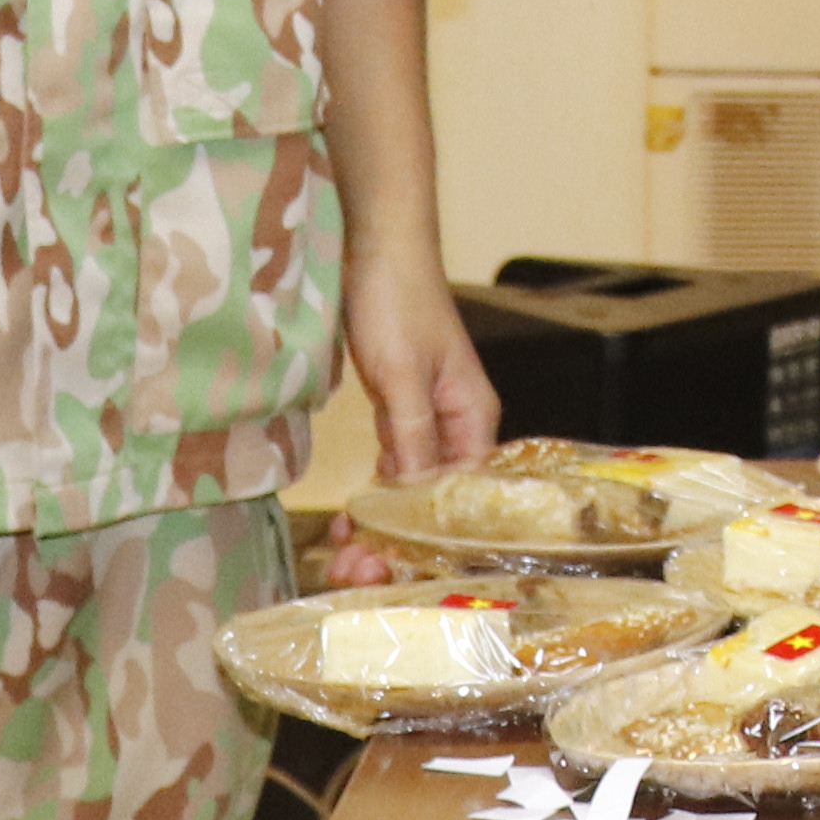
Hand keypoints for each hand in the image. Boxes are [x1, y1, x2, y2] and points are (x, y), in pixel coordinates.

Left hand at [318, 240, 502, 583]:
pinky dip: (373, 495)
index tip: (386, 573)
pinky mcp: (401, 406)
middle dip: (397, 543)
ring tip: (344, 562)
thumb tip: (414, 501)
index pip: (461, 500)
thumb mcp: (403, 376)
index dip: (426, 542)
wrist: (378, 243)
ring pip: (410, 488)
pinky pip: (393, 464)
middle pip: (435, 502)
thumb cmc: (398, 299)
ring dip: (381, 525)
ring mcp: (429, 416)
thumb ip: (412, 440)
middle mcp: (459, 424)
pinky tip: (351, 524)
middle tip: (352, 576)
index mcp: (474, 417)